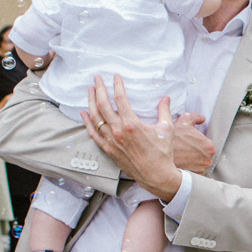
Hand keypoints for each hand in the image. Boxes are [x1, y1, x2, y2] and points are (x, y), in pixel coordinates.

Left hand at [85, 74, 181, 198]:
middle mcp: (118, 131)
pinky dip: (87, 122)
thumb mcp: (167, 129)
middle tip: (97, 78)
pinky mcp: (109, 150)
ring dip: (91, 102)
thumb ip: (164, 111)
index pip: (120, 99)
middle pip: (103, 105)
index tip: (116, 76)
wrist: (157, 176)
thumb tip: (165, 98)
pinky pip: (94, 134)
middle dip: (99, 89)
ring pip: (96, 118)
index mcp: (132, 124)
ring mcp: (112, 141)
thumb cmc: (163, 153)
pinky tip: (84, 113)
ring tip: (90, 91)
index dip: (117, 85)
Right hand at [168, 106, 215, 173]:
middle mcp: (208, 161)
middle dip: (195, 152)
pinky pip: (192, 172)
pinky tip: (180, 163)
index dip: (196, 142)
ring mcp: (200, 171)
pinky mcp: (192, 177)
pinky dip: (187, 168)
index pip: (206, 144)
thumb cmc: (173, 137)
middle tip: (183, 148)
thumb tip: (202, 118)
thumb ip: (195, 117)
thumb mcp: (184, 121)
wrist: (158, 155)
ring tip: (181, 155)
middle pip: (203, 155)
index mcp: (209, 147)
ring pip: (198, 164)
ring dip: (192, 161)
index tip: (188, 141)